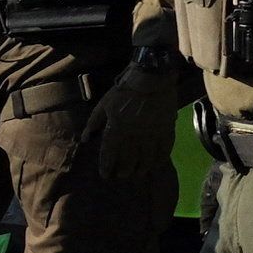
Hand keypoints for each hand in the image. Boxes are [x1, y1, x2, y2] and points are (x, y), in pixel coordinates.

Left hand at [82, 53, 191, 172]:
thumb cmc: (124, 91)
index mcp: (116, 129)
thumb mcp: (103, 105)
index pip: (109, 154)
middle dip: (124, 171)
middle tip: (122, 175)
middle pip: (128, 160)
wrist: (152, 77)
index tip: (106, 175)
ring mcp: (152, 134)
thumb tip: (86, 139)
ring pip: (147, 158)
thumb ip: (94, 123)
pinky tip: (156, 164)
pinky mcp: (166, 129)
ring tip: (138, 174)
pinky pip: (164, 149)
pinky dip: (160, 159)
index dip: (107, 167)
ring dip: (141, 168)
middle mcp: (134, 136)